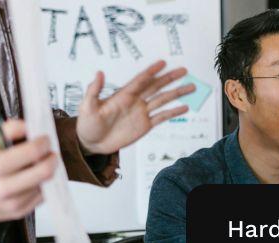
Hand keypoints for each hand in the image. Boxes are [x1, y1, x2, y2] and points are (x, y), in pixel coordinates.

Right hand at [0, 120, 57, 221]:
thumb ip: (8, 129)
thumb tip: (29, 126)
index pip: (33, 152)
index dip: (44, 143)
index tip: (45, 139)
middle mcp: (4, 187)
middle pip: (45, 172)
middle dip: (52, 158)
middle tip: (50, 153)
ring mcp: (12, 203)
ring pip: (45, 185)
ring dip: (47, 173)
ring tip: (40, 165)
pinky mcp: (17, 212)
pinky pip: (41, 198)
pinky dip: (41, 186)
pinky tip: (33, 179)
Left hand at [76, 60, 195, 154]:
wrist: (91, 143)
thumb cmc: (87, 124)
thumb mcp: (87, 106)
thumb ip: (94, 91)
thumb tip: (99, 73)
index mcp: (123, 95)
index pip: (140, 80)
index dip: (151, 71)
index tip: (162, 62)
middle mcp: (135, 101)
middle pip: (156, 87)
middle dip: (170, 78)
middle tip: (183, 70)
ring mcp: (141, 113)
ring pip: (163, 100)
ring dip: (177, 93)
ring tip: (191, 87)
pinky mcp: (144, 125)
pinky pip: (162, 117)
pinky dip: (173, 112)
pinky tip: (185, 108)